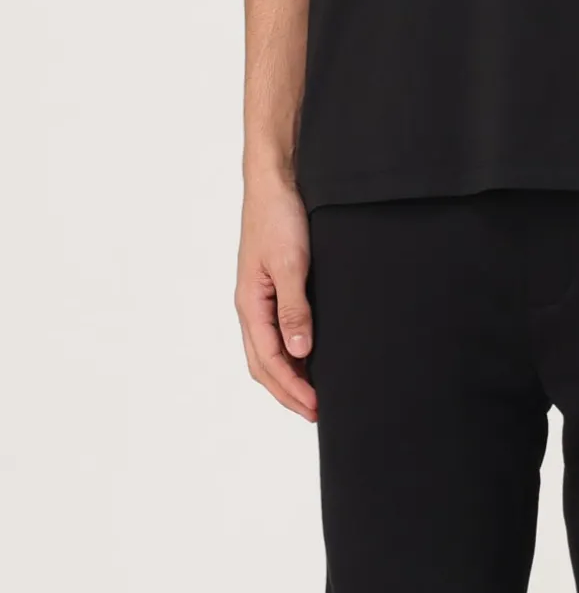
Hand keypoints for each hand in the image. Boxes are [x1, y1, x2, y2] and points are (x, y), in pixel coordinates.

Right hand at [235, 175, 317, 421]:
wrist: (275, 180)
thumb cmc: (279, 216)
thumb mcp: (291, 264)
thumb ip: (294, 308)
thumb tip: (298, 353)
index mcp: (249, 304)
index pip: (268, 361)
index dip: (292, 388)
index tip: (316, 407)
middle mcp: (249, 305)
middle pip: (263, 363)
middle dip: (287, 391)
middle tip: (315, 412)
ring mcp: (258, 295)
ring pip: (267, 348)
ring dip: (286, 374)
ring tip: (311, 392)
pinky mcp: (270, 283)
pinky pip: (275, 328)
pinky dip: (288, 350)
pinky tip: (307, 352)